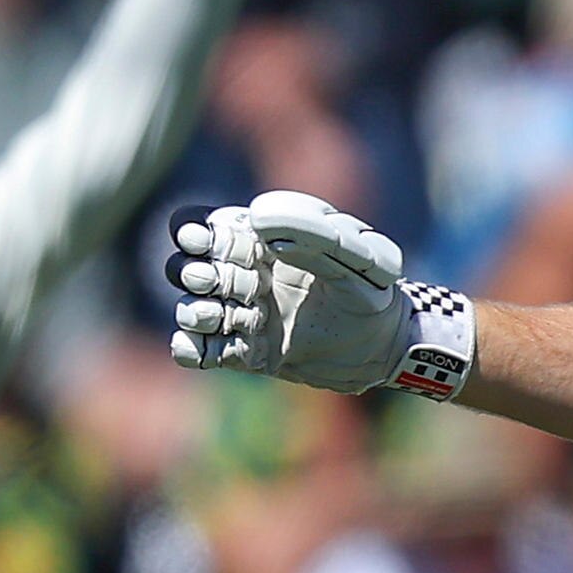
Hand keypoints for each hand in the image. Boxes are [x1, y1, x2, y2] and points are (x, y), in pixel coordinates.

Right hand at [166, 191, 410, 390]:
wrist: (388, 347)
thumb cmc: (376, 291)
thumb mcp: (360, 256)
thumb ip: (316, 232)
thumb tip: (259, 220)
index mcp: (260, 244)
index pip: (198, 226)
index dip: (190, 231)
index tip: (204, 241)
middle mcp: (244, 278)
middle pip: (184, 267)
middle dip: (193, 273)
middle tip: (223, 282)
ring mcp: (242, 316)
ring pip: (190, 309)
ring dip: (195, 312)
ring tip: (230, 316)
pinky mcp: (245, 353)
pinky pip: (197, 351)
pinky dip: (188, 350)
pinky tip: (202, 348)